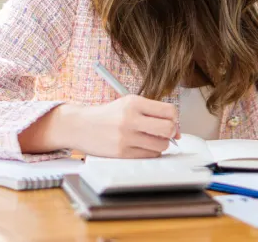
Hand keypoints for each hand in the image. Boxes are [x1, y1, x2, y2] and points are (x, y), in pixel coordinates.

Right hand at [19, 95, 180, 157]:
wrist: (80, 126)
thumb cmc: (107, 115)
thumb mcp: (128, 104)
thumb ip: (152, 112)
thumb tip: (176, 129)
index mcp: (134, 103)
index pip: (169, 110)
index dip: (175, 118)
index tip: (172, 121)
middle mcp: (130, 119)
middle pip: (168, 128)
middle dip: (171, 132)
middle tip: (166, 133)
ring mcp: (126, 137)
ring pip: (161, 145)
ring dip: (161, 144)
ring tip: (151, 139)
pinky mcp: (122, 152)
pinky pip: (149, 155)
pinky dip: (151, 152)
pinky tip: (142, 146)